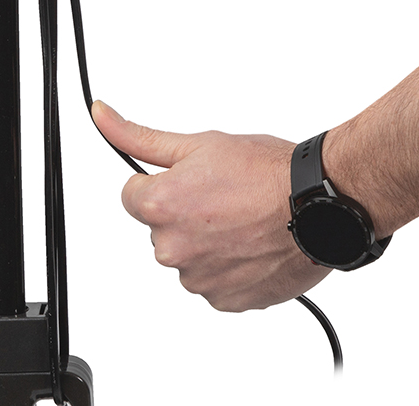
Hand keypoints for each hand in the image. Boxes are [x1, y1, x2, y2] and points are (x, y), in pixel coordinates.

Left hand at [92, 100, 331, 310]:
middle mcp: (172, 249)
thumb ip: (139, 137)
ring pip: (188, 255)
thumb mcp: (197, 143)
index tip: (189, 180)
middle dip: (184, 212)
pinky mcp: (226, 301)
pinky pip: (214, 281)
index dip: (161, 183)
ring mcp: (200, 280)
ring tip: (241, 219)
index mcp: (160, 207)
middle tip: (221, 196)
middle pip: (160, 228)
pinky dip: (228, 265)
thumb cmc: (265, 172)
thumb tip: (101, 116)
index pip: (132, 196)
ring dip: (206, 241)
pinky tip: (250, 243)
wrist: (317, 204)